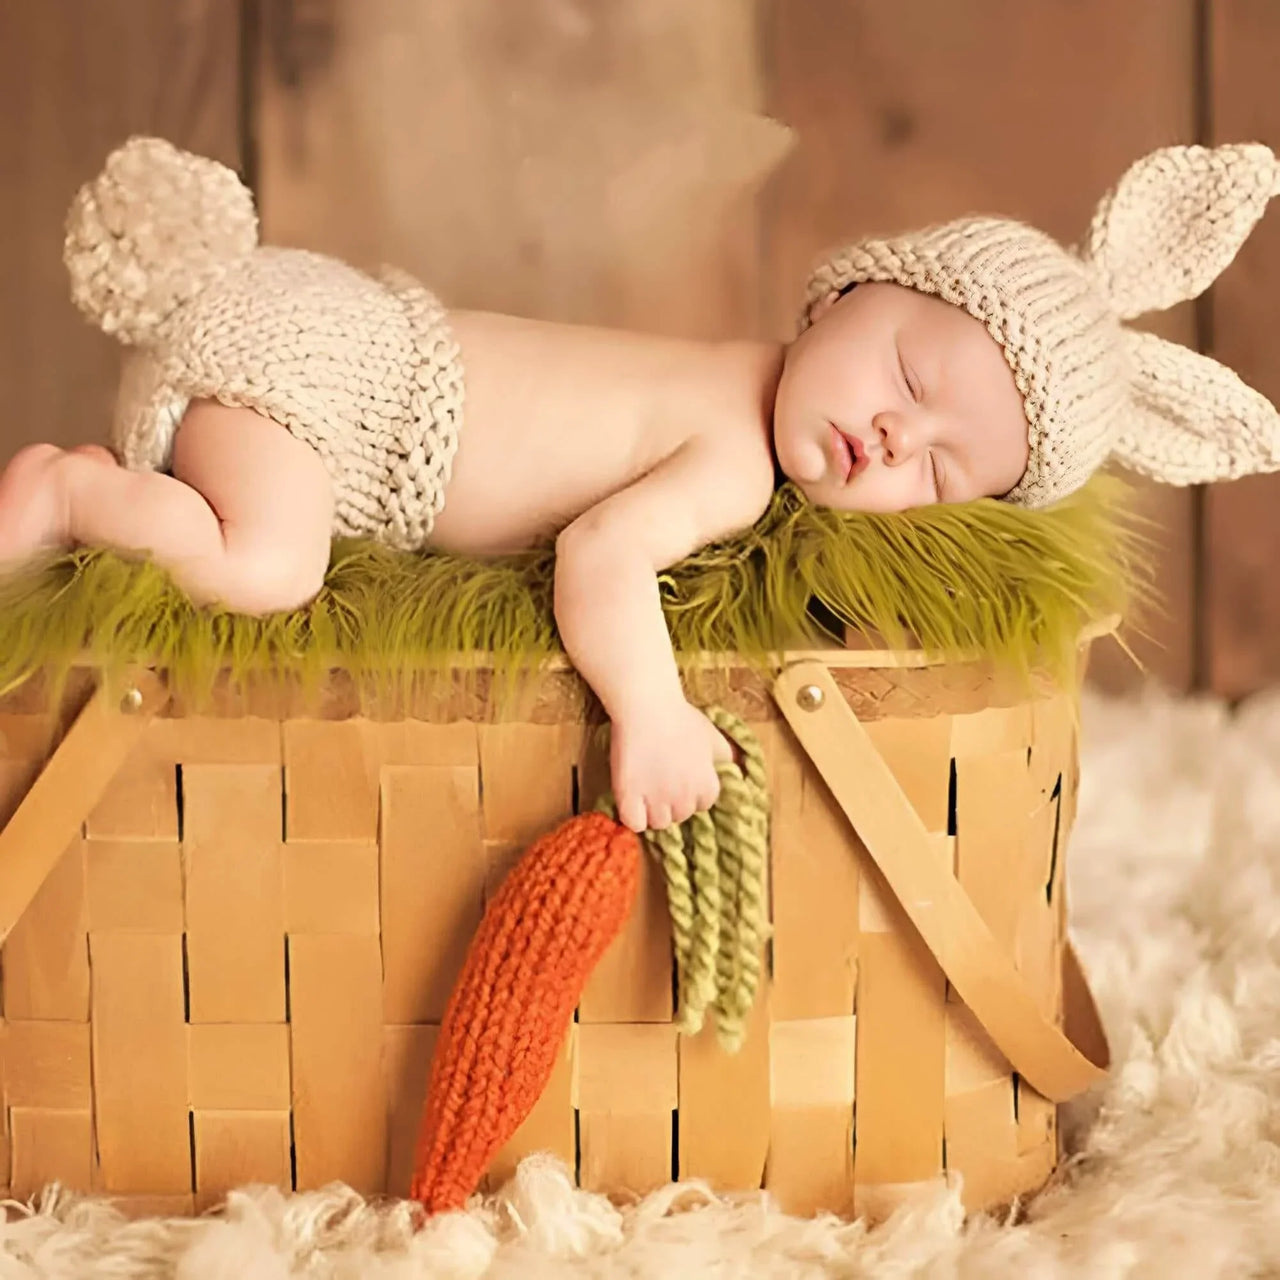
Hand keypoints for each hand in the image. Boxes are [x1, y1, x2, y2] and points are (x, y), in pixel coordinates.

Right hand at [610, 700, 732, 832]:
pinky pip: (634, 823)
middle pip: (679, 816)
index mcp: (707, 788)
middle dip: (671, 802)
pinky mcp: (629, 798)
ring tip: (644, 789)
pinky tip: (631, 801)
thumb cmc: (681, 718)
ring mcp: (656, 801)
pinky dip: (633, 817)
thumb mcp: (713, 737)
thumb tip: (734, 771)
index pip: (702, 806)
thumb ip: (727, 758)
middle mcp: (685, 800)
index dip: (690, 793)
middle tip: (660, 780)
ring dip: (652, 811)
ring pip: (657, 823)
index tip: (680, 779)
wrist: (648, 707)